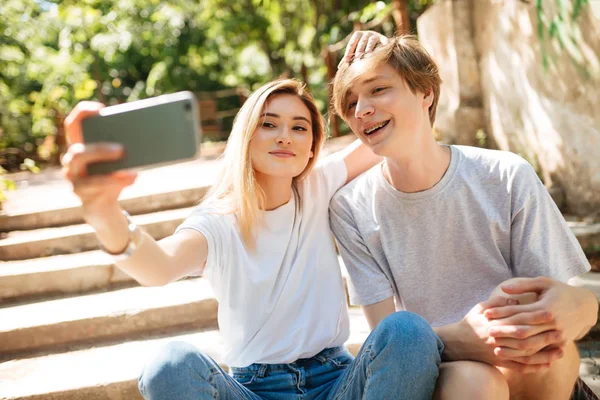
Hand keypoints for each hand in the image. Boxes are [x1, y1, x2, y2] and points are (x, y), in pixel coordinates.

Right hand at [62, 102, 136, 220]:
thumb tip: (147, 136)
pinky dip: (116, 183)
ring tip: (129, 169)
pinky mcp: (84, 196)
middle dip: (100, 150)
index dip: (83, 113)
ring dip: (107, 169)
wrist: (104, 208)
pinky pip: (97, 189)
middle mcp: (72, 162)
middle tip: (122, 150)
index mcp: (80, 147)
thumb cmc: (112, 178)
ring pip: (85, 174)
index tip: (101, 109)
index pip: (73, 125)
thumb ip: (123, 149)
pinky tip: (132, 178)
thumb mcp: (118, 163)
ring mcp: (75, 180)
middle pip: (78, 152)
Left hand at [340, 30, 389, 65]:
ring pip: (371, 40)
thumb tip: (339, 68)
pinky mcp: (384, 39)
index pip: (351, 43)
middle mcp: (367, 33)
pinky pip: (383, 42)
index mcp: (358, 35)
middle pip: (362, 41)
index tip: (346, 61)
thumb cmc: (363, 48)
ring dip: (369, 46)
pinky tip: (381, 51)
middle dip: (359, 49)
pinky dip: (382, 46)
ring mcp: (376, 35)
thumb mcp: (355, 51)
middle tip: (358, 57)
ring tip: (368, 53)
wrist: (379, 44)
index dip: (348, 52)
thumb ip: (348, 58)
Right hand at [451, 297, 558, 372]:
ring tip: (560, 351)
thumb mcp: (480, 307)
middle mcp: (498, 339)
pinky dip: (534, 367)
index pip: (518, 320)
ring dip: (544, 354)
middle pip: (526, 339)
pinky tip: (547, 364)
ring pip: (525, 355)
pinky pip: (519, 367)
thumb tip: (515, 299)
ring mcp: (500, 352)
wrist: (456, 343)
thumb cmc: (470, 323)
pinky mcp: (500, 363)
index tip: (549, 313)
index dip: (534, 317)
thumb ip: (497, 302)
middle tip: (561, 333)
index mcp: (494, 323)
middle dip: (544, 336)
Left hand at [484, 277, 594, 357]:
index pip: (519, 312)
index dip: (501, 313)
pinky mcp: (560, 344)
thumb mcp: (544, 283)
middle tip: (487, 331)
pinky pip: (540, 352)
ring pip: (530, 344)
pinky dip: (524, 354)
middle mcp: (553, 323)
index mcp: (547, 307)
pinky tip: (511, 354)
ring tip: (494, 346)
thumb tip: (503, 288)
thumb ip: (523, 285)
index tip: (486, 314)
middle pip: (523, 330)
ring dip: (511, 346)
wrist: (585, 306)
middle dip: (503, 331)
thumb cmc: (560, 291)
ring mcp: (558, 335)